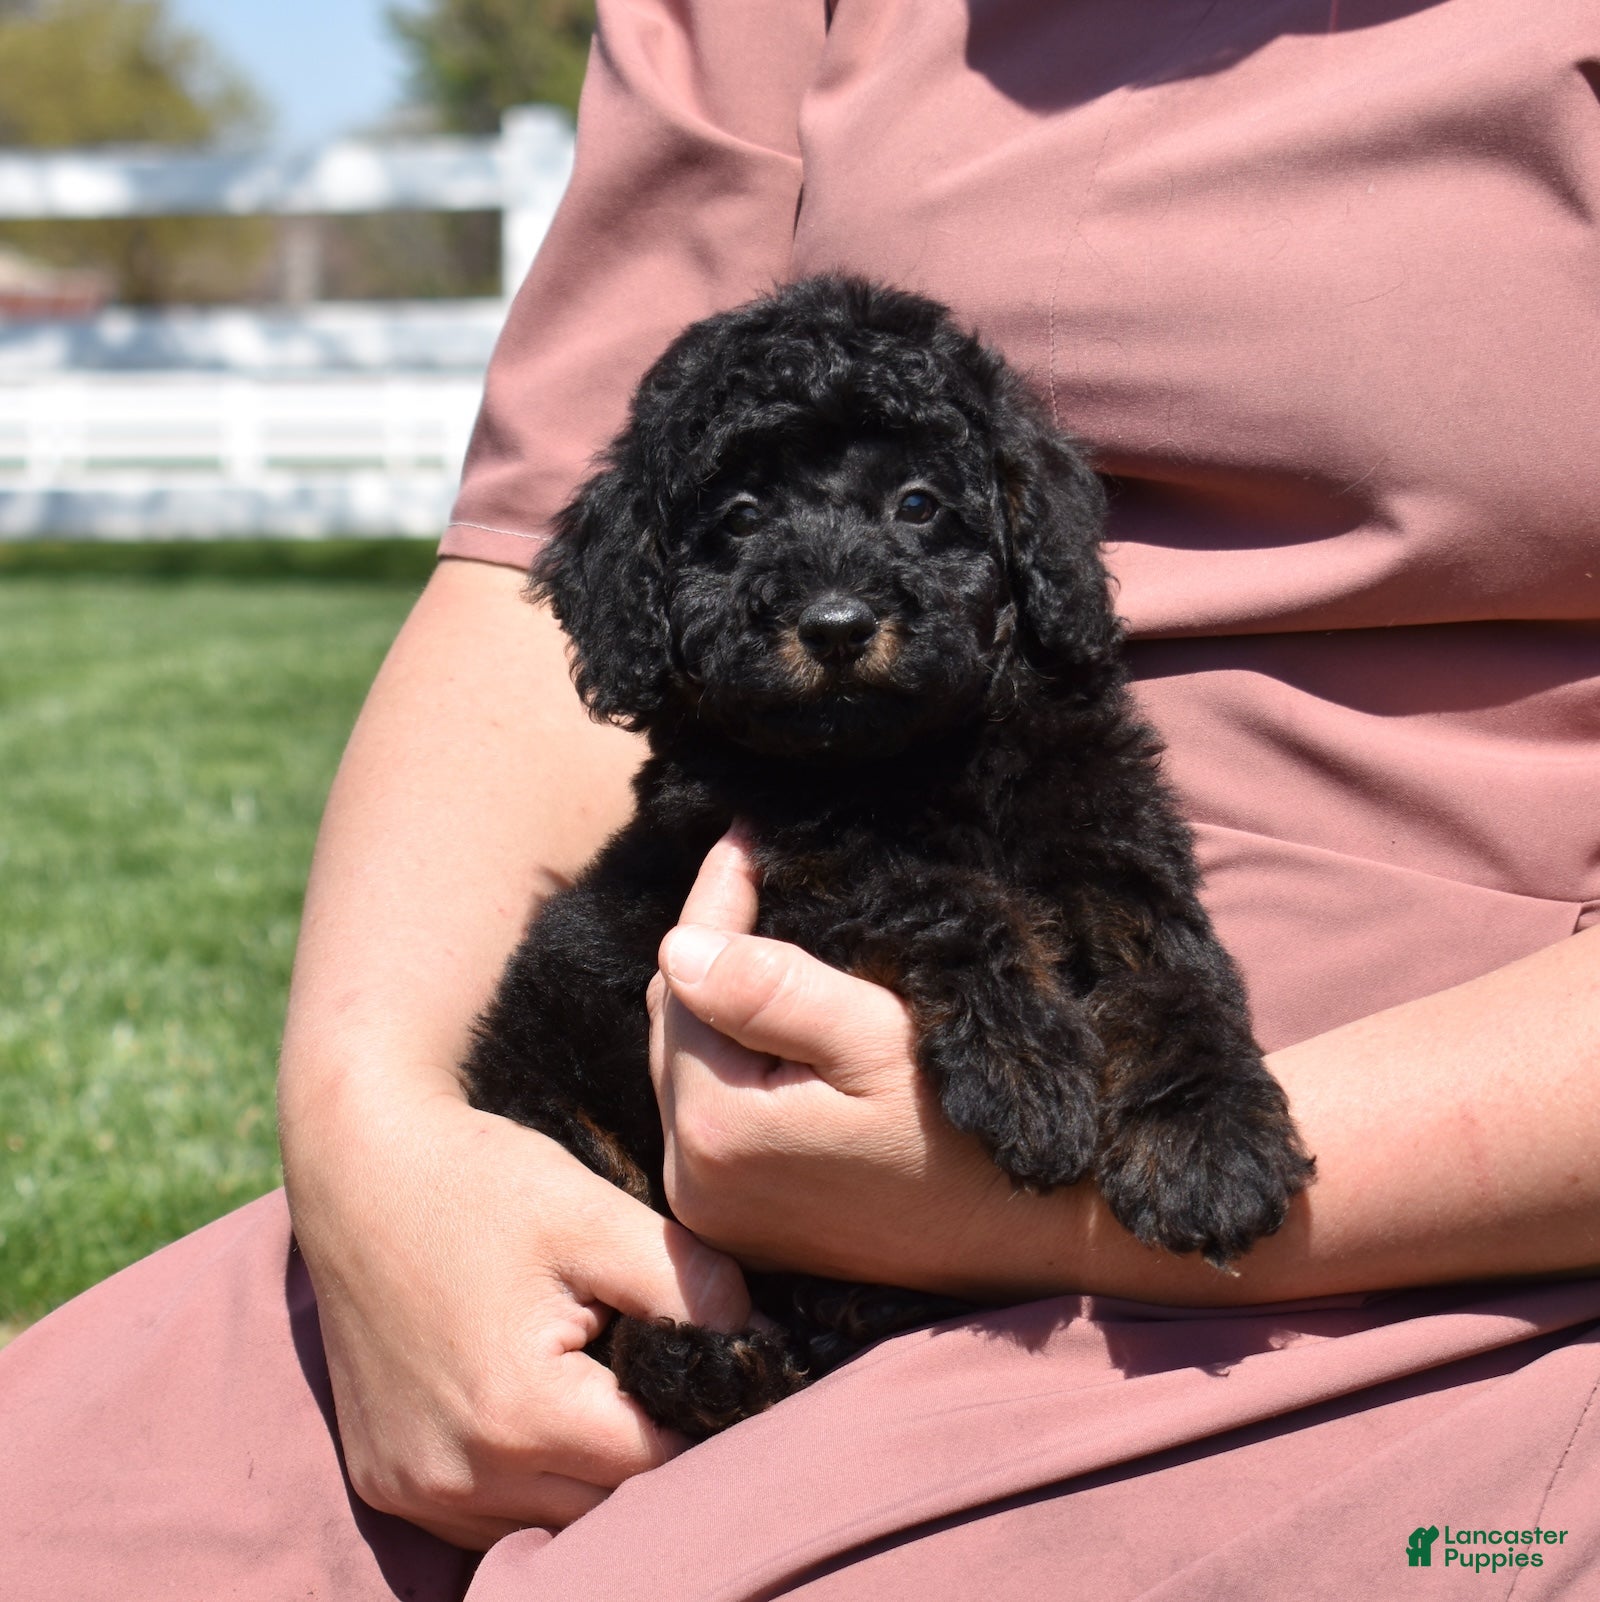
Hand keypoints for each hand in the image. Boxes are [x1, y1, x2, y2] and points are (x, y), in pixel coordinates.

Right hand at [286, 1080, 749, 1549]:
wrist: (360, 1167)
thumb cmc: (481, 1182)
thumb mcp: (596, 1216)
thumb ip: (690, 1285)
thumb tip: (761, 1345)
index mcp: (518, 1416)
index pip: (658, 1463)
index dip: (704, 1414)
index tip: (718, 1365)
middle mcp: (457, 1476)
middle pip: (605, 1503)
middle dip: (650, 1445)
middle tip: (664, 1368)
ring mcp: (414, 1489)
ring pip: (551, 1518)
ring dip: (589, 1469)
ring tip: (602, 1381)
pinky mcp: (387, 1482)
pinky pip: (491, 1512)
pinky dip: (529, 1476)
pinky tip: (543, 1404)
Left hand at [648, 833, 1086, 1300]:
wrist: (1035, 1233)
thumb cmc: (970, 1131)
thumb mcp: (877, 1038)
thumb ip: (771, 990)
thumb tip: (678, 945)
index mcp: (719, 1127)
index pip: (681, 981)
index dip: (714, 903)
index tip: (744, 835)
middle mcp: (695, 1182)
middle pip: (673, 1028)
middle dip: (708, 953)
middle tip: (756, 878)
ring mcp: (716, 1214)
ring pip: (686, 1069)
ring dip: (717, 1007)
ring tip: (764, 940)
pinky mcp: (744, 1228)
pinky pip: (710, 1118)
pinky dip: (730, 1062)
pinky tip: (771, 1026)